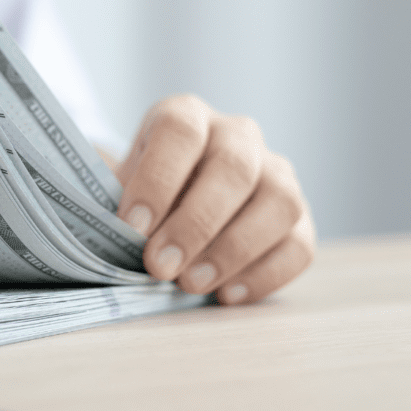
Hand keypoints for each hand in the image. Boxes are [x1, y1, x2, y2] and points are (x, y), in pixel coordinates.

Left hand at [117, 96, 314, 303]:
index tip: (132, 226)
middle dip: (195, 223)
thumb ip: (116, 205)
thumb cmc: (141, 198)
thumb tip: (110, 236)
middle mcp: (238, 136)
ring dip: (233, 249)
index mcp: (187, 116)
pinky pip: (300, 244)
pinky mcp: (299, 218)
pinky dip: (265, 274)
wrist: (171, 207)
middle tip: (160, 266)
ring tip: (191, 284)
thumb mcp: (119, 189)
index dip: (157, 178)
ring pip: (279, 202)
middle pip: (234, 168)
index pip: (181, 130)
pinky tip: (226, 294)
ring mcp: (276, 173)